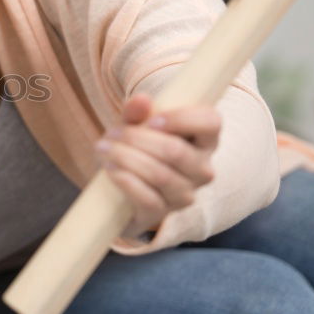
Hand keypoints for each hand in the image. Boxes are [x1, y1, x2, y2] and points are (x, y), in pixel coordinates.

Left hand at [93, 93, 220, 240]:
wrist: (120, 184)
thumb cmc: (137, 146)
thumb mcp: (135, 124)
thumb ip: (137, 111)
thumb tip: (141, 100)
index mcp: (205, 139)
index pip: (210, 122)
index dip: (181, 118)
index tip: (151, 120)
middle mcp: (203, 169)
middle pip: (175, 151)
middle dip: (137, 139)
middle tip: (111, 133)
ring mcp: (185, 194)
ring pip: (160, 175)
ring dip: (126, 158)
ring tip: (103, 148)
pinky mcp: (162, 214)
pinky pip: (148, 199)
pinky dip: (126, 181)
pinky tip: (110, 169)